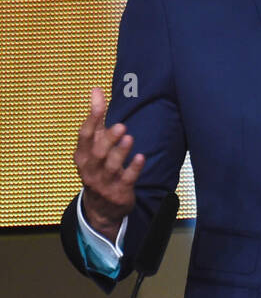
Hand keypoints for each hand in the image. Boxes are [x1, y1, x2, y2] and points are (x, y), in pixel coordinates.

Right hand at [74, 87, 144, 237]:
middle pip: (97, 152)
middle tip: (121, 125)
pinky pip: (127, 179)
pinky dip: (133, 168)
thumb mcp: (94, 144)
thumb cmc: (98, 167)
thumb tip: (96, 89)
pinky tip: (141, 157)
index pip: (84, 136)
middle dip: (108, 139)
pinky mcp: (119, 192)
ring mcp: (104, 182)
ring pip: (111, 166)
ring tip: (129, 138)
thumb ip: (96, 117)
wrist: (101, 208)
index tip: (99, 103)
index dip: (92, 119)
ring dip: (120, 152)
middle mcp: (90, 168)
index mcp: (82, 155)